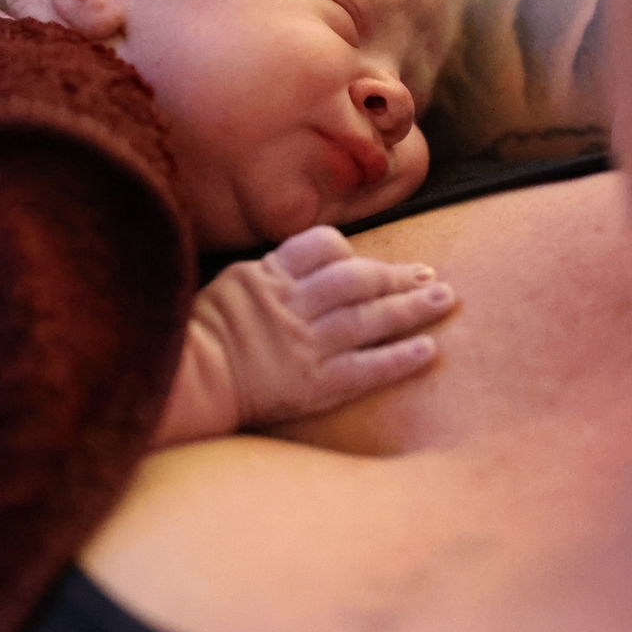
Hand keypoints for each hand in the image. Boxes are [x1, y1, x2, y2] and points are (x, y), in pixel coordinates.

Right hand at [156, 226, 455, 445]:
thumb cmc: (201, 336)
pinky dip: (397, 359)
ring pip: (368, 319)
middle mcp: (292, 307)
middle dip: (397, 276)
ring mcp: (305, 346)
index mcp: (269, 277)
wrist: (186, 384)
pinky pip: (364, 369)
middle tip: (431, 276)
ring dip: (411, 309)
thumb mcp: (231, 284)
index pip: (323, 247)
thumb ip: (273, 271)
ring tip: (444, 300)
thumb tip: (309, 260)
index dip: (354, 252)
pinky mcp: (313, 385)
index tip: (376, 262)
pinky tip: (427, 350)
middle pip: (356, 280)